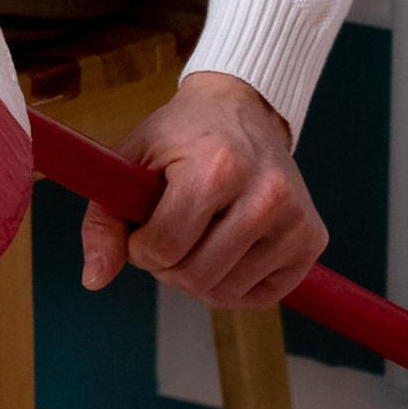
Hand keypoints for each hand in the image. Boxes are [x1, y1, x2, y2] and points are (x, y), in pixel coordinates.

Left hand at [80, 72, 327, 309]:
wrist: (244, 110)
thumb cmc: (182, 137)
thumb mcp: (131, 162)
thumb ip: (104, 221)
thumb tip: (94, 279)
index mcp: (217, 168)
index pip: (164, 248)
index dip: (141, 247)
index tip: (145, 224)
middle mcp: (266, 194)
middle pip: (196, 277)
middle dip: (169, 265)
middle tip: (171, 231)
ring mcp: (295, 218)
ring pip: (226, 293)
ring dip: (200, 277)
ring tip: (200, 236)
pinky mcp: (313, 239)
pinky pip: (262, 298)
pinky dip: (235, 285)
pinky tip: (230, 249)